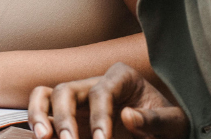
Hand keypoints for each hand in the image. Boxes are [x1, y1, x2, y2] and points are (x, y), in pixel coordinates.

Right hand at [28, 64, 186, 138]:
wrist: (160, 132)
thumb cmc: (167, 125)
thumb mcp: (173, 124)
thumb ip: (155, 120)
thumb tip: (127, 116)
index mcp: (121, 78)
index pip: (101, 91)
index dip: (98, 116)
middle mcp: (94, 83)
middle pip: (67, 89)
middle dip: (65, 117)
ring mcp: (78, 98)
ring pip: (47, 94)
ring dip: (40, 114)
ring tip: (43, 137)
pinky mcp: (68, 115)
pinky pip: (43, 108)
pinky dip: (36, 119)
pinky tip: (40, 137)